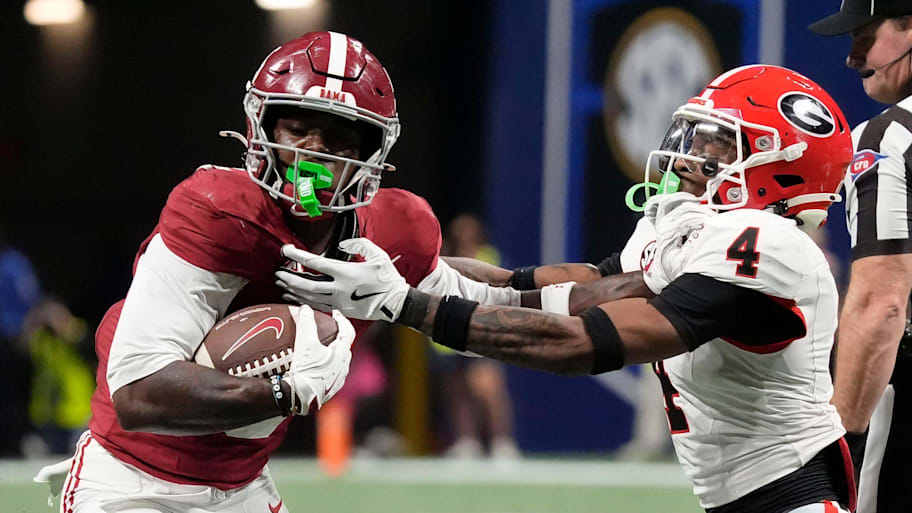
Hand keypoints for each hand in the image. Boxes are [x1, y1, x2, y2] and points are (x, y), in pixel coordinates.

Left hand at [276, 238, 409, 321]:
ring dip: (293, 290)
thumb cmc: (388, 279)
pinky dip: (303, 301)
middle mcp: (339, 288)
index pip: (315, 262)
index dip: (297, 255)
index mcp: (346, 273)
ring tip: (281, 284)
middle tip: (278, 272)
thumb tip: (344, 243)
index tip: (286, 249)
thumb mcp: (378, 255)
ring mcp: (338, 302)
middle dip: (289, 277)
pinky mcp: (341, 310)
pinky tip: (295, 297)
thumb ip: (360, 244)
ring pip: (309, 297)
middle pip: (306, 284)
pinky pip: (316, 306)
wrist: (396, 303)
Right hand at [284, 305, 355, 414]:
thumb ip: (306, 323)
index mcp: (341, 354)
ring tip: (321, 348)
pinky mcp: (329, 390)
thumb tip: (305, 309)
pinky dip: (326, 366)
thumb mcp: (305, 343)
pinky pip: (332, 374)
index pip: (348, 332)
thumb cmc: (305, 372)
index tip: (335, 314)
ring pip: (340, 362)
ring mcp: (337, 380)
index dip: (342, 320)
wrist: (298, 398)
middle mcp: (343, 368)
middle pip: (345, 347)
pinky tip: (315, 367)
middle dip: (338, 337)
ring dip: (333, 353)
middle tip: (329, 330)